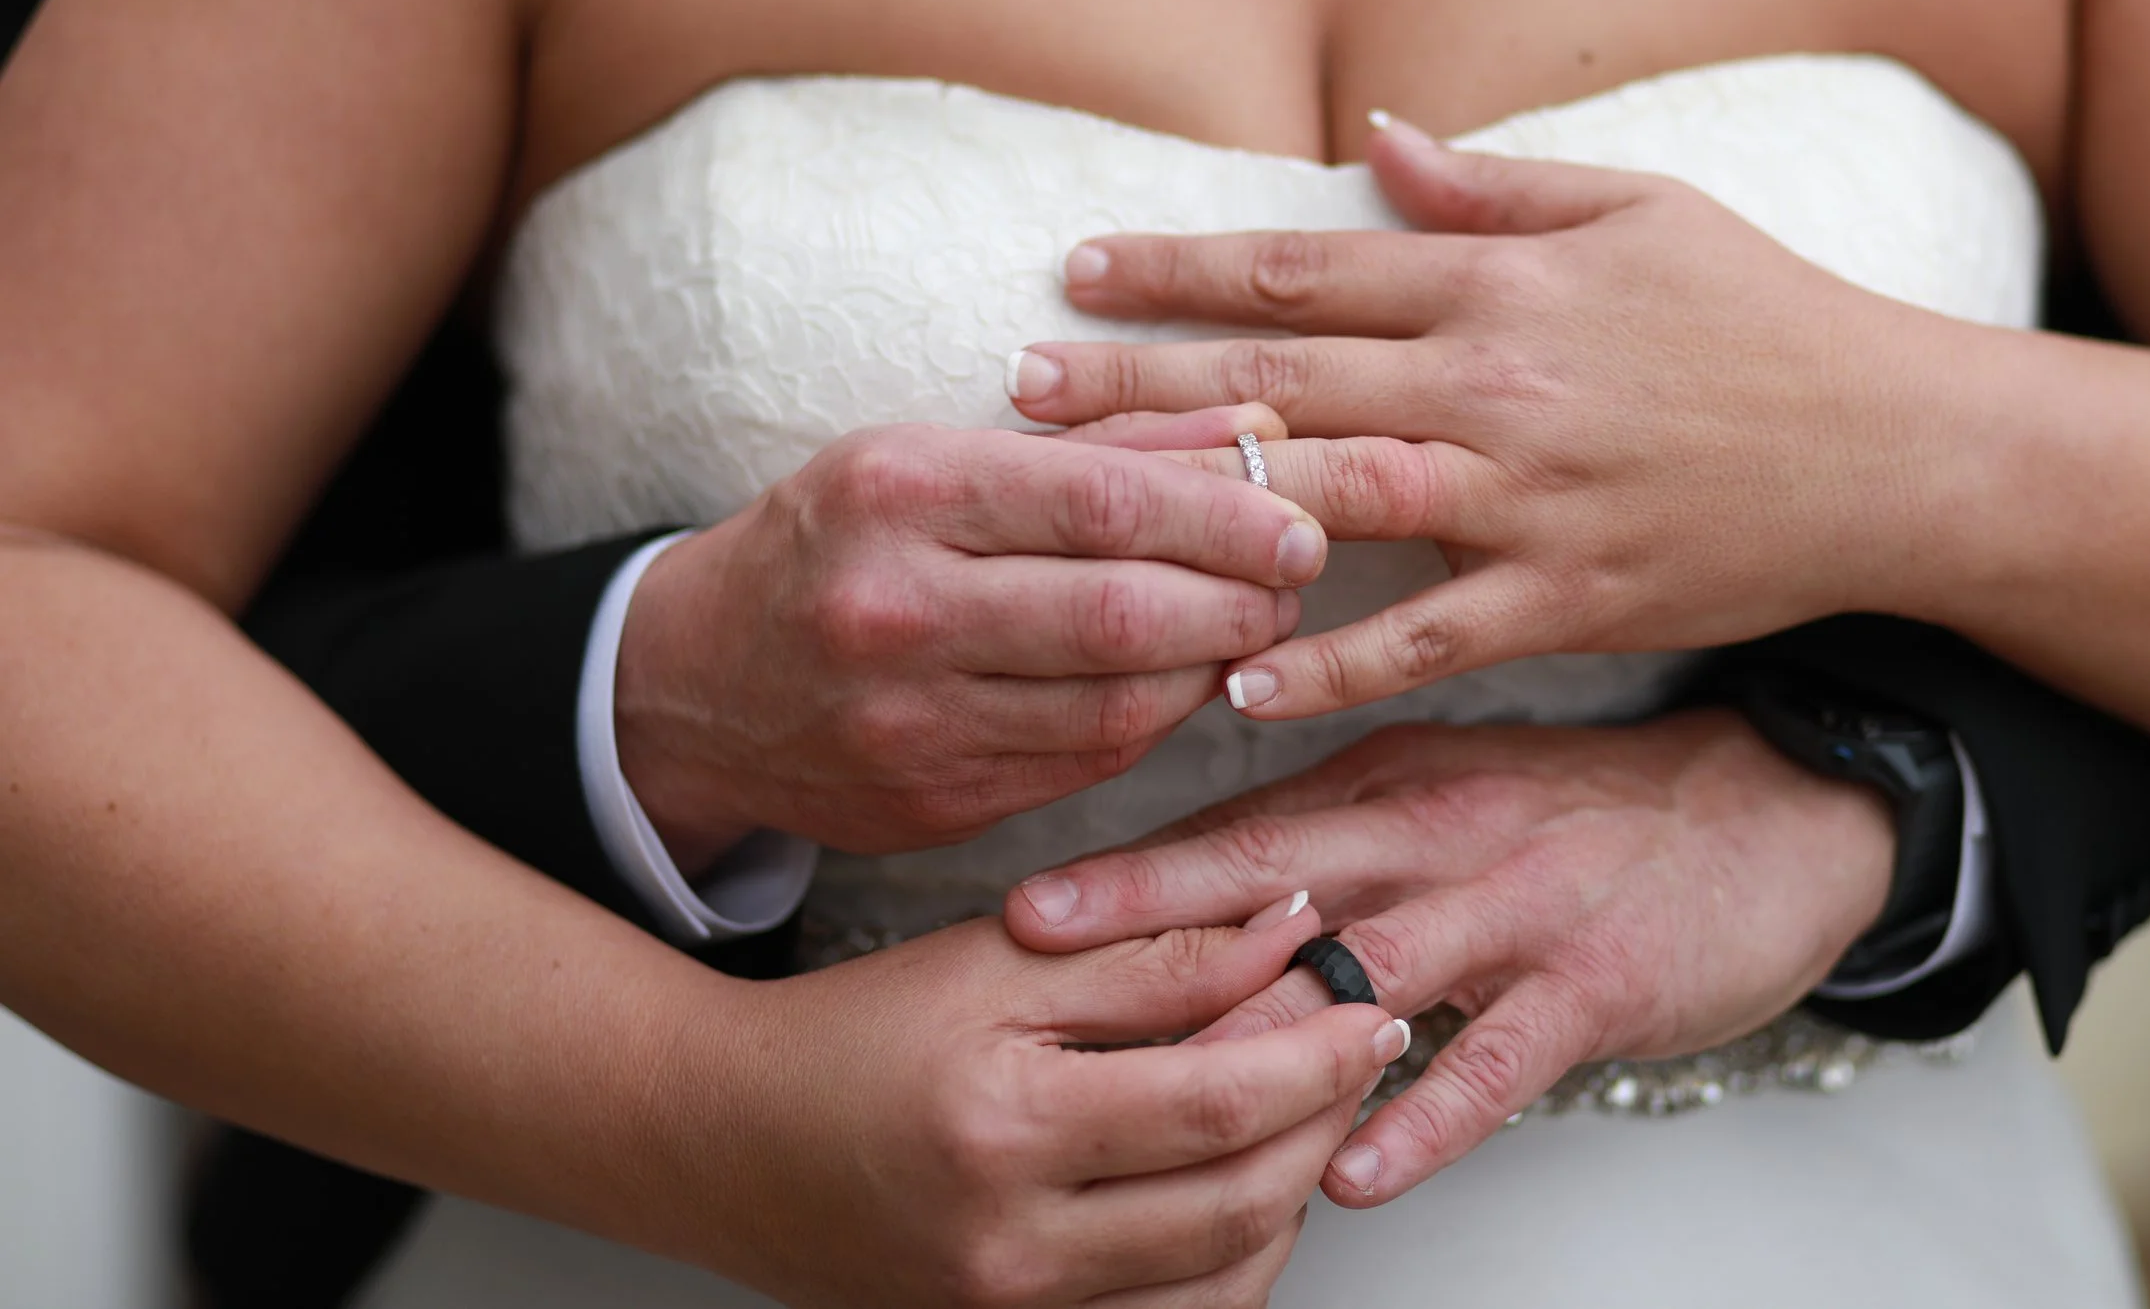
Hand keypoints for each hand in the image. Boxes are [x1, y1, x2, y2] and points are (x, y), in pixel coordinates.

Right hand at [616, 407, 1328, 866]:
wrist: (695, 686)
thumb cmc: (838, 541)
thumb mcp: (938, 455)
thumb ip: (1105, 443)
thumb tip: (1254, 428)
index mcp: (898, 490)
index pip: (1103, 502)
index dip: (1225, 517)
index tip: (1300, 521)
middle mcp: (897, 609)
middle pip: (1123, 613)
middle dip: (1239, 598)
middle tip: (1297, 577)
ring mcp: (911, 721)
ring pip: (1118, 702)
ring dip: (1212, 667)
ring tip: (1253, 626)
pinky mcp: (933, 802)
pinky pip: (1087, 762)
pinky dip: (1155, 721)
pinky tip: (1182, 682)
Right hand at [661, 898, 1404, 1305]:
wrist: (729, 1137)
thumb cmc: (853, 1035)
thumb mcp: (1000, 960)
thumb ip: (1151, 951)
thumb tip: (1287, 930)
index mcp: (1009, 1128)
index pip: (1219, 1102)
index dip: (1317, 1051)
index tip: (1364, 1001)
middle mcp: (1016, 1245)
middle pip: (1242, 1202)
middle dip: (1325, 1117)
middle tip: (1356, 1043)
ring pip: (1225, 1277)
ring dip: (1291, 1189)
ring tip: (1302, 1103)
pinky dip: (1230, 1255)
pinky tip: (1238, 1180)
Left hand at [1004, 118, 1955, 719]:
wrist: (1893, 448)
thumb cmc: (1764, 316)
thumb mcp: (1641, 211)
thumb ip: (1494, 187)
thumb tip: (1373, 144)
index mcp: (1503, 284)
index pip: (1305, 271)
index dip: (1180, 270)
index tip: (1077, 271)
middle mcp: (1496, 385)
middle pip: (1281, 381)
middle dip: (1138, 384)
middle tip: (1020, 392)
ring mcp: (1525, 499)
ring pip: (1326, 498)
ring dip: (1195, 508)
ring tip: (1082, 518)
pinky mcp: (1563, 600)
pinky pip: (1421, 640)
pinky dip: (1326, 662)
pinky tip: (1230, 684)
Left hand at [1005, 711, 1893, 1207]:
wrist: (1769, 807)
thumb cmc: (1583, 809)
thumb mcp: (1450, 786)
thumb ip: (1331, 826)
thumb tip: (1195, 877)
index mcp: (1395, 783)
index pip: (1242, 825)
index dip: (1131, 869)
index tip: (1021, 904)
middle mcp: (1440, 832)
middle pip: (1278, 878)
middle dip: (1153, 919)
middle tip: (1040, 952)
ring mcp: (1518, 908)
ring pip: (1374, 970)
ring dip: (1268, 1030)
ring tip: (1167, 1087)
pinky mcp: (1595, 983)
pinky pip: (1496, 1059)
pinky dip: (1422, 1118)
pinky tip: (1355, 1171)